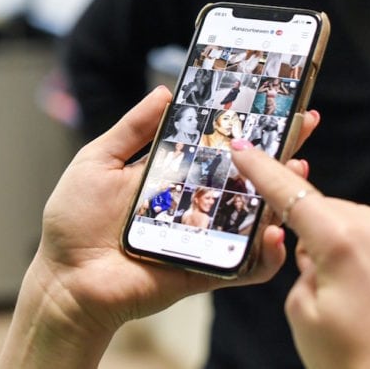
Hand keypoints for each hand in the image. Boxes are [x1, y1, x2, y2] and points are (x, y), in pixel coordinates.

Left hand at [0, 87, 316, 367]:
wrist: (65, 278)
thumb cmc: (74, 220)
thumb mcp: (98, 161)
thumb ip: (132, 130)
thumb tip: (164, 91)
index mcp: (169, 174)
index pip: (213, 143)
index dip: (240, 123)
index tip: (270, 99)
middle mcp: (191, 202)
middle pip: (243, 173)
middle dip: (276, 149)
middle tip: (304, 124)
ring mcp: (202, 236)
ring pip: (253, 215)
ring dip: (281, 194)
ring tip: (299, 168)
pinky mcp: (205, 269)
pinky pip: (246, 265)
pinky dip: (268, 253)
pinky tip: (279, 231)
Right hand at [232, 145, 369, 368]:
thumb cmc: (350, 358)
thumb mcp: (301, 308)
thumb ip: (300, 262)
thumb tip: (311, 247)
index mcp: (342, 241)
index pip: (290, 193)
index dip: (260, 169)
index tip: (240, 149)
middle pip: (318, 205)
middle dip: (300, 224)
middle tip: (298, 266)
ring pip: (343, 217)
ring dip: (327, 237)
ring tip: (333, 288)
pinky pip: (366, 233)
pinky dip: (350, 247)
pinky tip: (352, 285)